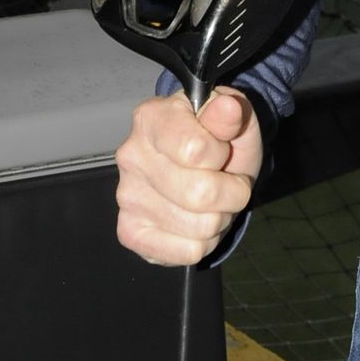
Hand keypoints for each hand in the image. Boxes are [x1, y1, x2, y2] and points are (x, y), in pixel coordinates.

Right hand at [114, 87, 263, 266]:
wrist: (203, 165)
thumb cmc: (216, 138)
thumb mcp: (233, 119)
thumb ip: (231, 115)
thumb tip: (228, 108)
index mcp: (151, 118)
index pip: (195, 150)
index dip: (220, 154)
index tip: (220, 150)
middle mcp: (130, 156)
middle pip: (200, 194)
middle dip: (231, 193)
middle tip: (227, 182)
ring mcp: (127, 197)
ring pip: (199, 227)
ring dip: (220, 217)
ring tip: (212, 200)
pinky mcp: (130, 232)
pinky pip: (187, 252)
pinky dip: (204, 241)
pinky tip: (196, 219)